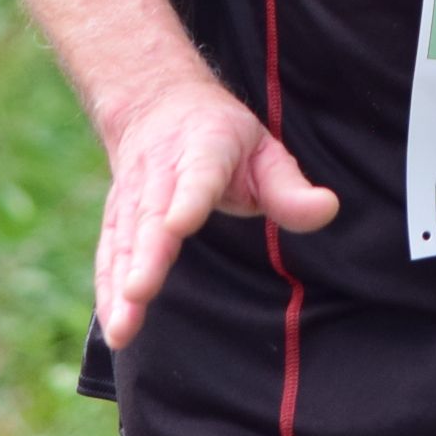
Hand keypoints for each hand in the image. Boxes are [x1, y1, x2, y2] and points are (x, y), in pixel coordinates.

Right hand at [97, 77, 337, 348]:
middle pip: (151, 217)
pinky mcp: (116, 219)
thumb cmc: (222, 137)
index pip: (197, 176)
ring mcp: (132, 197)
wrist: (156, 106)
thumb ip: (288, 187)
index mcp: (203, 148)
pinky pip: (110, 257)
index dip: (189, 200)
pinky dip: (108, 293)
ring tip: (122, 329)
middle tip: (139, 292)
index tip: (179, 224)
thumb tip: (327, 209)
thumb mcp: (263, 149)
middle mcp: (159, 173)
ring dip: (120, 287)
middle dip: (145, 257)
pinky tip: (116, 330)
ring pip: (124, 242)